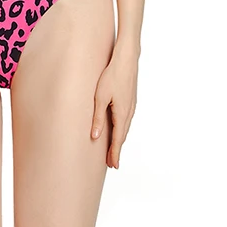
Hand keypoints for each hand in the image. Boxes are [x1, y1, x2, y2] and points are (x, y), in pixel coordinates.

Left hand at [90, 47, 138, 168]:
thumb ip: (98, 118)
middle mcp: (129, 112)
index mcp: (122, 114)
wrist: (126, 60)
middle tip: (112, 163)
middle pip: (123, 136)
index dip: (115, 153)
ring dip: (120, 140)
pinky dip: (122, 129)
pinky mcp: (131, 100)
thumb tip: (95, 137)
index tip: (113, 166)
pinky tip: (118, 129)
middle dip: (117, 149)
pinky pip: (126, 120)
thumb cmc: (112, 76)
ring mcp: (132, 106)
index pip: (118, 139)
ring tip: (113, 149)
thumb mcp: (100, 97)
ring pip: (125, 128)